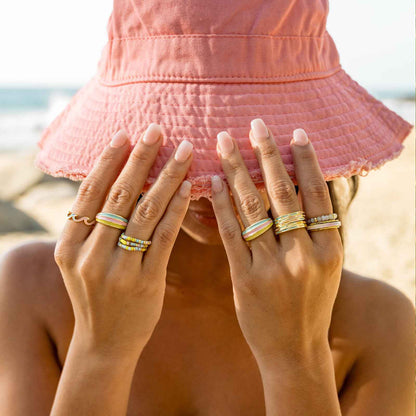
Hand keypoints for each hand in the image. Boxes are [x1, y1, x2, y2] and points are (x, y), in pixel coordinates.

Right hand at [54, 125, 192, 360]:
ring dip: (166, 178)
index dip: (108, 160)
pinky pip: (163, 237)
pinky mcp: (145, 281)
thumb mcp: (81, 262)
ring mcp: (117, 270)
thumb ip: (93, 228)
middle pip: (119, 196)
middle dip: (141, 159)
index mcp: (68, 246)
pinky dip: (176, 210)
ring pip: (145, 212)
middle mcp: (89, 255)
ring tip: (183, 151)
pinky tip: (188, 188)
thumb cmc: (96, 296)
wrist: (105, 343)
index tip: (126, 133)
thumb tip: (118, 182)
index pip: (90, 193)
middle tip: (159, 129)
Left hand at [211, 120, 343, 369]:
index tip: (294, 131)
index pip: (318, 194)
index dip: (307, 160)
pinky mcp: (246, 279)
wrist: (294, 351)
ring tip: (224, 142)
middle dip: (266, 154)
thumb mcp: (326, 267)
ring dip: (237, 171)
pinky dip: (221, 205)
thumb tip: (303, 189)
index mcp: (330, 249)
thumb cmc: (310, 305)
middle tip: (254, 123)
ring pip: (252, 208)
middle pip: (283, 193)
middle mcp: (304, 254)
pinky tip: (212, 182)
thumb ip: (316, 231)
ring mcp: (274, 267)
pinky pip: (231, 234)